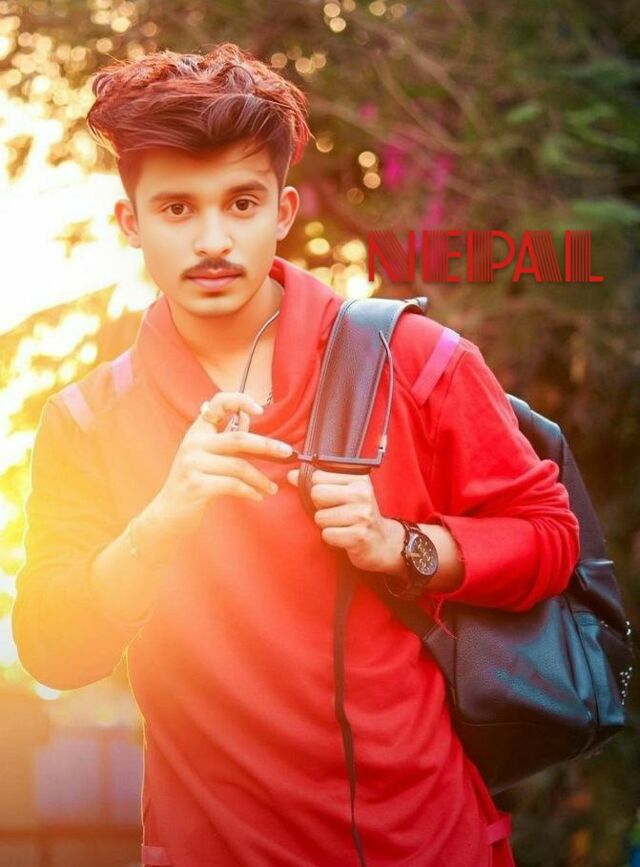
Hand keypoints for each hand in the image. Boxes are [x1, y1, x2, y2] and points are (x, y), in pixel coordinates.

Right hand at [151, 391, 292, 538]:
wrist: (169, 513)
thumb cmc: (193, 481)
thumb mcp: (207, 455)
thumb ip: (226, 436)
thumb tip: (247, 416)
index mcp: (197, 431)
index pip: (218, 403)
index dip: (239, 401)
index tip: (259, 409)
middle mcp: (193, 443)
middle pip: (238, 439)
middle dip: (266, 446)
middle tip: (287, 452)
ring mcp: (192, 464)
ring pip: (238, 466)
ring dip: (260, 478)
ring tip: (271, 488)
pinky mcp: (195, 485)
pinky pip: (232, 485)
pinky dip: (249, 491)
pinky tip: (258, 497)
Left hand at [286, 468, 402, 573]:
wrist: (383, 542)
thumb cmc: (358, 515)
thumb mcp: (344, 492)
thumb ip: (317, 482)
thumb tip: (290, 475)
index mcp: (358, 478)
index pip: (318, 476)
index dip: (319, 489)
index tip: (334, 498)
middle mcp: (362, 493)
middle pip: (316, 493)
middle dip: (320, 507)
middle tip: (337, 513)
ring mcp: (362, 515)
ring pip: (320, 516)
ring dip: (326, 525)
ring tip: (342, 525)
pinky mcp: (359, 536)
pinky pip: (327, 535)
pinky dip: (332, 538)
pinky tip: (345, 537)